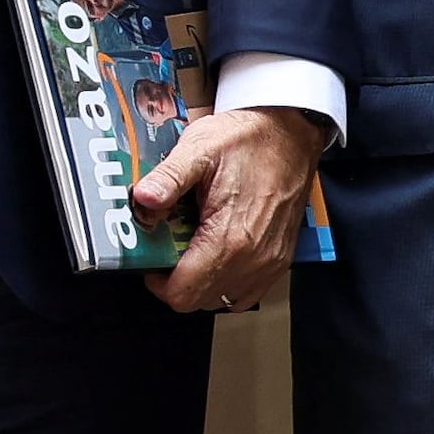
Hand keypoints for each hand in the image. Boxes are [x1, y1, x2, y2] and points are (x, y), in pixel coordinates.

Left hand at [139, 104, 331, 316]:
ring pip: (221, 299)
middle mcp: (254, 260)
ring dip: (200, 282)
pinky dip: (225, 281)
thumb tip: (141, 201)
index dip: (157, 282)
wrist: (292, 132)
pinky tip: (215, 251)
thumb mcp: (199, 149)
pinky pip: (245, 291)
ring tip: (191, 247)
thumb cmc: (248, 139)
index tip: (150, 257)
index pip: (182, 293)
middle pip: (198, 301)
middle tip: (167, 248)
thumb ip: (168, 179)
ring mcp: (271, 263)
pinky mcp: (280, 259)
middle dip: (175, 281)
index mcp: (230, 239)